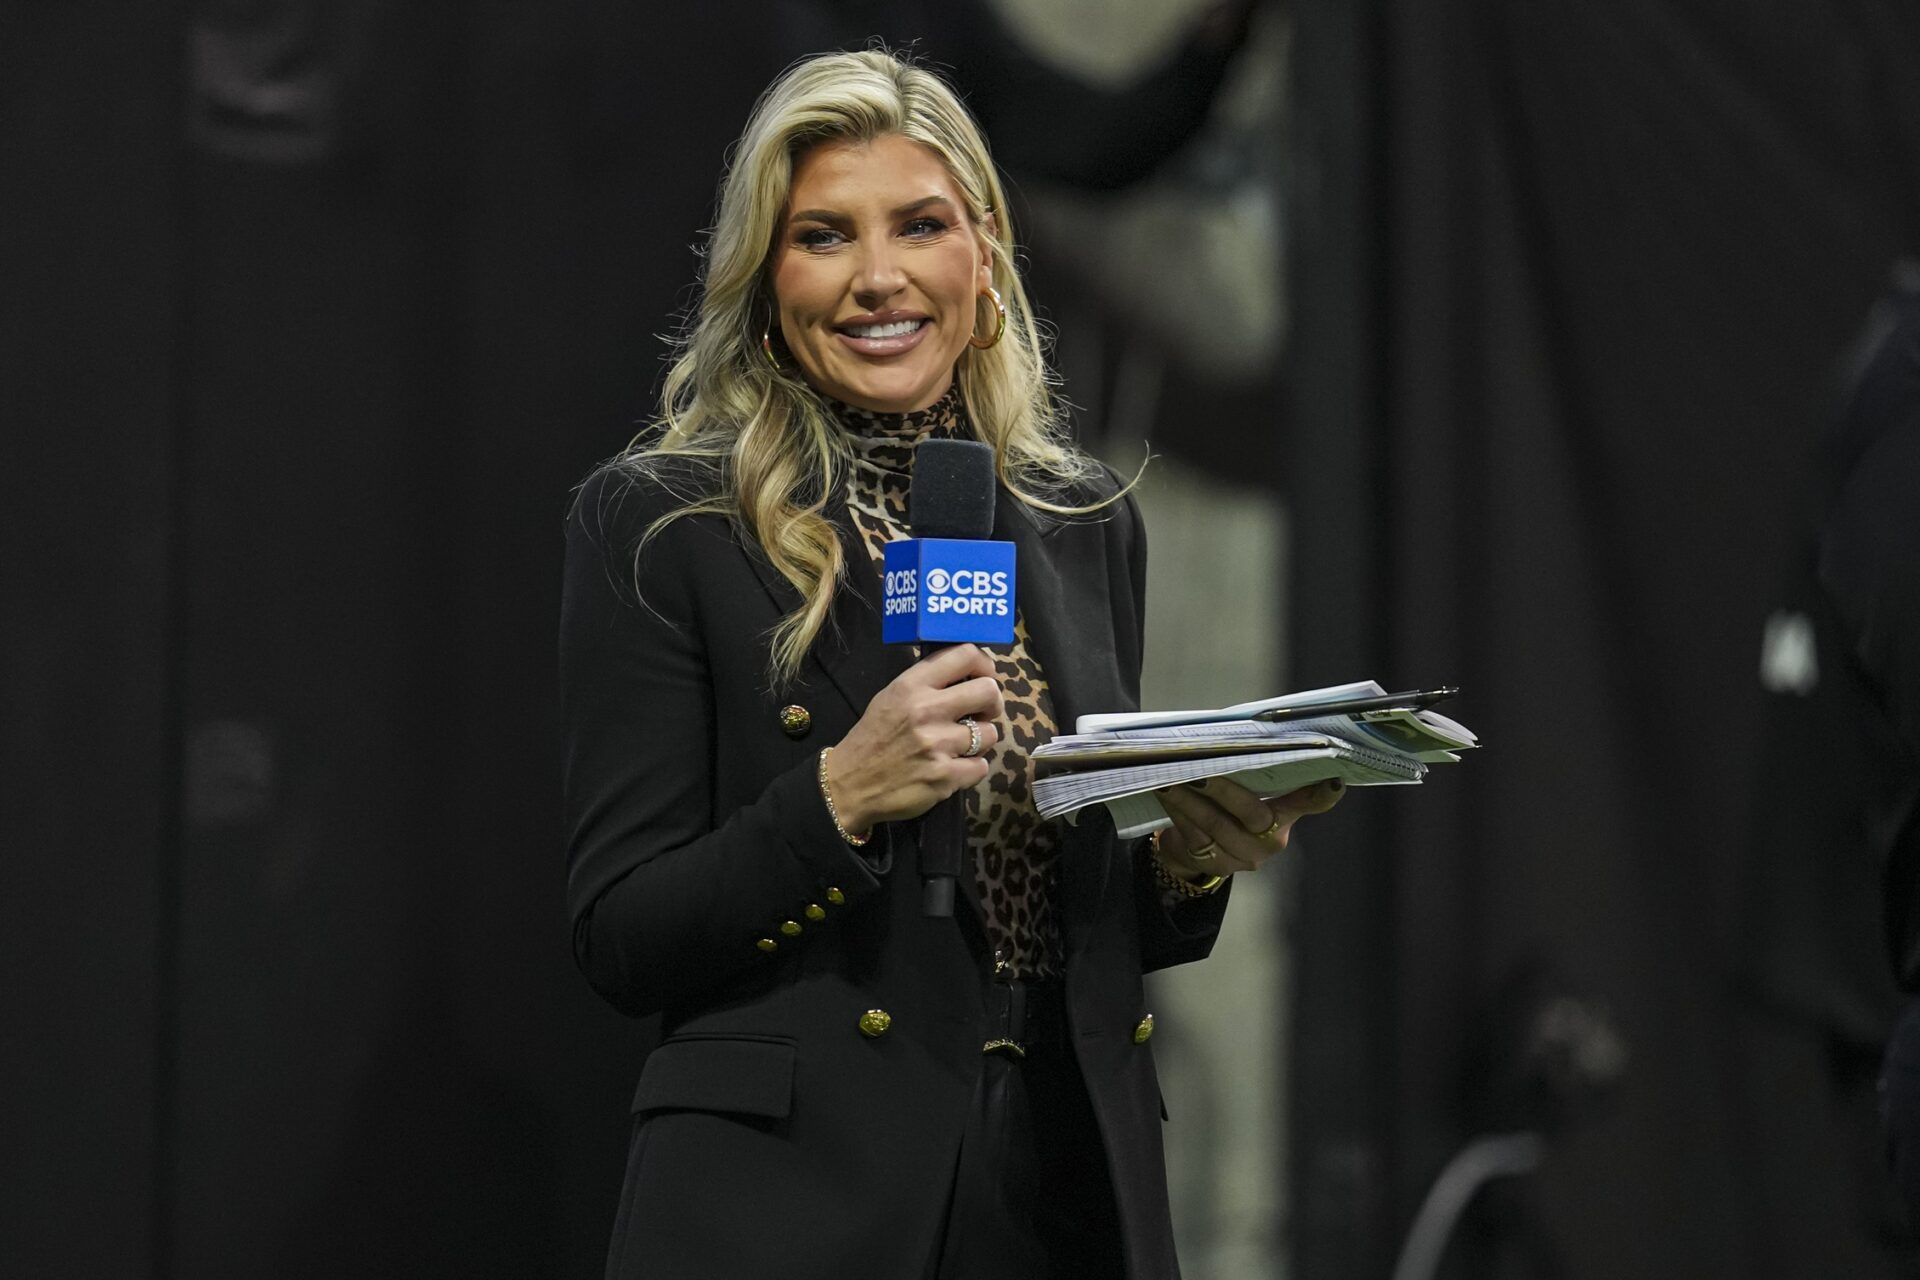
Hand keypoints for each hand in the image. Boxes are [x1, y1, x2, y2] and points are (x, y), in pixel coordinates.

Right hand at [826, 644, 1004, 833]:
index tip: (985, 677)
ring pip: (990, 734)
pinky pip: (981, 767)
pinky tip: (953, 768)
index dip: (985, 665)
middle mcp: (927, 710)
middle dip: (993, 703)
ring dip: (981, 741)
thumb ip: (926, 683)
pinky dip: (971, 769)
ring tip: (961, 746)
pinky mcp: (945, 777)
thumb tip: (968, 673)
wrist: (849, 785)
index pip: (965, 655)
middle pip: (988, 692)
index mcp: (912, 686)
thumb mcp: (891, 697)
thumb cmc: (873, 738)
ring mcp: (937, 745)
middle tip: (983, 713)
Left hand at [1152, 776, 1344, 879]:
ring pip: (1216, 824)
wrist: (1197, 849)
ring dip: (1190, 798)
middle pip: (1252, 813)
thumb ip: (1249, 770)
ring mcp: (1244, 856)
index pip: (1309, 803)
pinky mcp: (1216, 866)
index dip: (1321, 795)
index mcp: (1286, 815)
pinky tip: (1164, 792)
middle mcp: (1272, 839)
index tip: (1333, 782)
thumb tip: (1236, 735)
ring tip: (1170, 776)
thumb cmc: (1224, 804)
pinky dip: (1177, 811)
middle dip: (1224, 788)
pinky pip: (1194, 836)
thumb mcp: (1244, 789)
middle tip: (1202, 766)